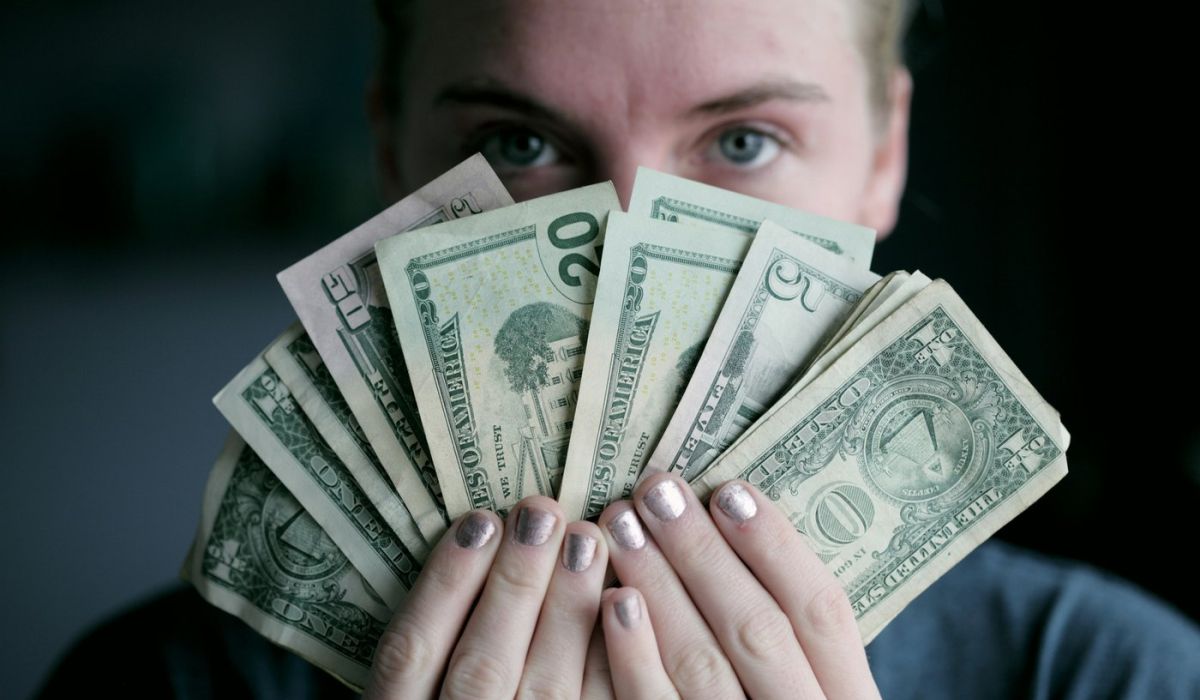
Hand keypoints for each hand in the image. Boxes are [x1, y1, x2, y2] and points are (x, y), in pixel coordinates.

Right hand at [362, 495, 611, 698]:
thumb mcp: (423, 686)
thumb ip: (444, 633)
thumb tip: (487, 535)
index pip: (411, 653)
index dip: (445, 583)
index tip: (480, 520)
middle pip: (482, 666)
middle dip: (514, 584)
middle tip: (542, 514)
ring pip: (544, 691)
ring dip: (566, 612)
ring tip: (586, 540)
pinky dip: (612, 663)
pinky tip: (624, 605)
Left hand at [596, 475, 881, 698]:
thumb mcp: (813, 687)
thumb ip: (790, 635)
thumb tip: (732, 522)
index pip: (820, 612)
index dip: (776, 547)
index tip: (731, 489)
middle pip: (755, 630)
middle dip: (702, 553)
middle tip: (657, 490)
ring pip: (702, 666)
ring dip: (659, 588)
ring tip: (622, 524)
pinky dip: (633, 656)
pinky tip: (612, 601)